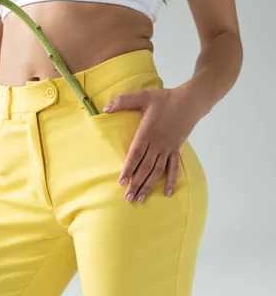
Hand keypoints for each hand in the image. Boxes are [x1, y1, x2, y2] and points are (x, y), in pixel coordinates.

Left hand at [103, 87, 200, 202]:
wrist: (191, 101)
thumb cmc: (165, 98)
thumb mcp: (143, 96)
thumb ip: (123, 101)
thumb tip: (105, 108)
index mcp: (148, 132)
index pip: (136, 154)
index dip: (128, 169)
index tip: (121, 182)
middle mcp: (158, 143)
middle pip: (145, 167)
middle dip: (136, 183)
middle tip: (128, 198)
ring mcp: (168, 148)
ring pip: (157, 170)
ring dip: (149, 185)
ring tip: (140, 198)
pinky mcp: (176, 149)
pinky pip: (174, 167)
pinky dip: (171, 180)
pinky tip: (168, 193)